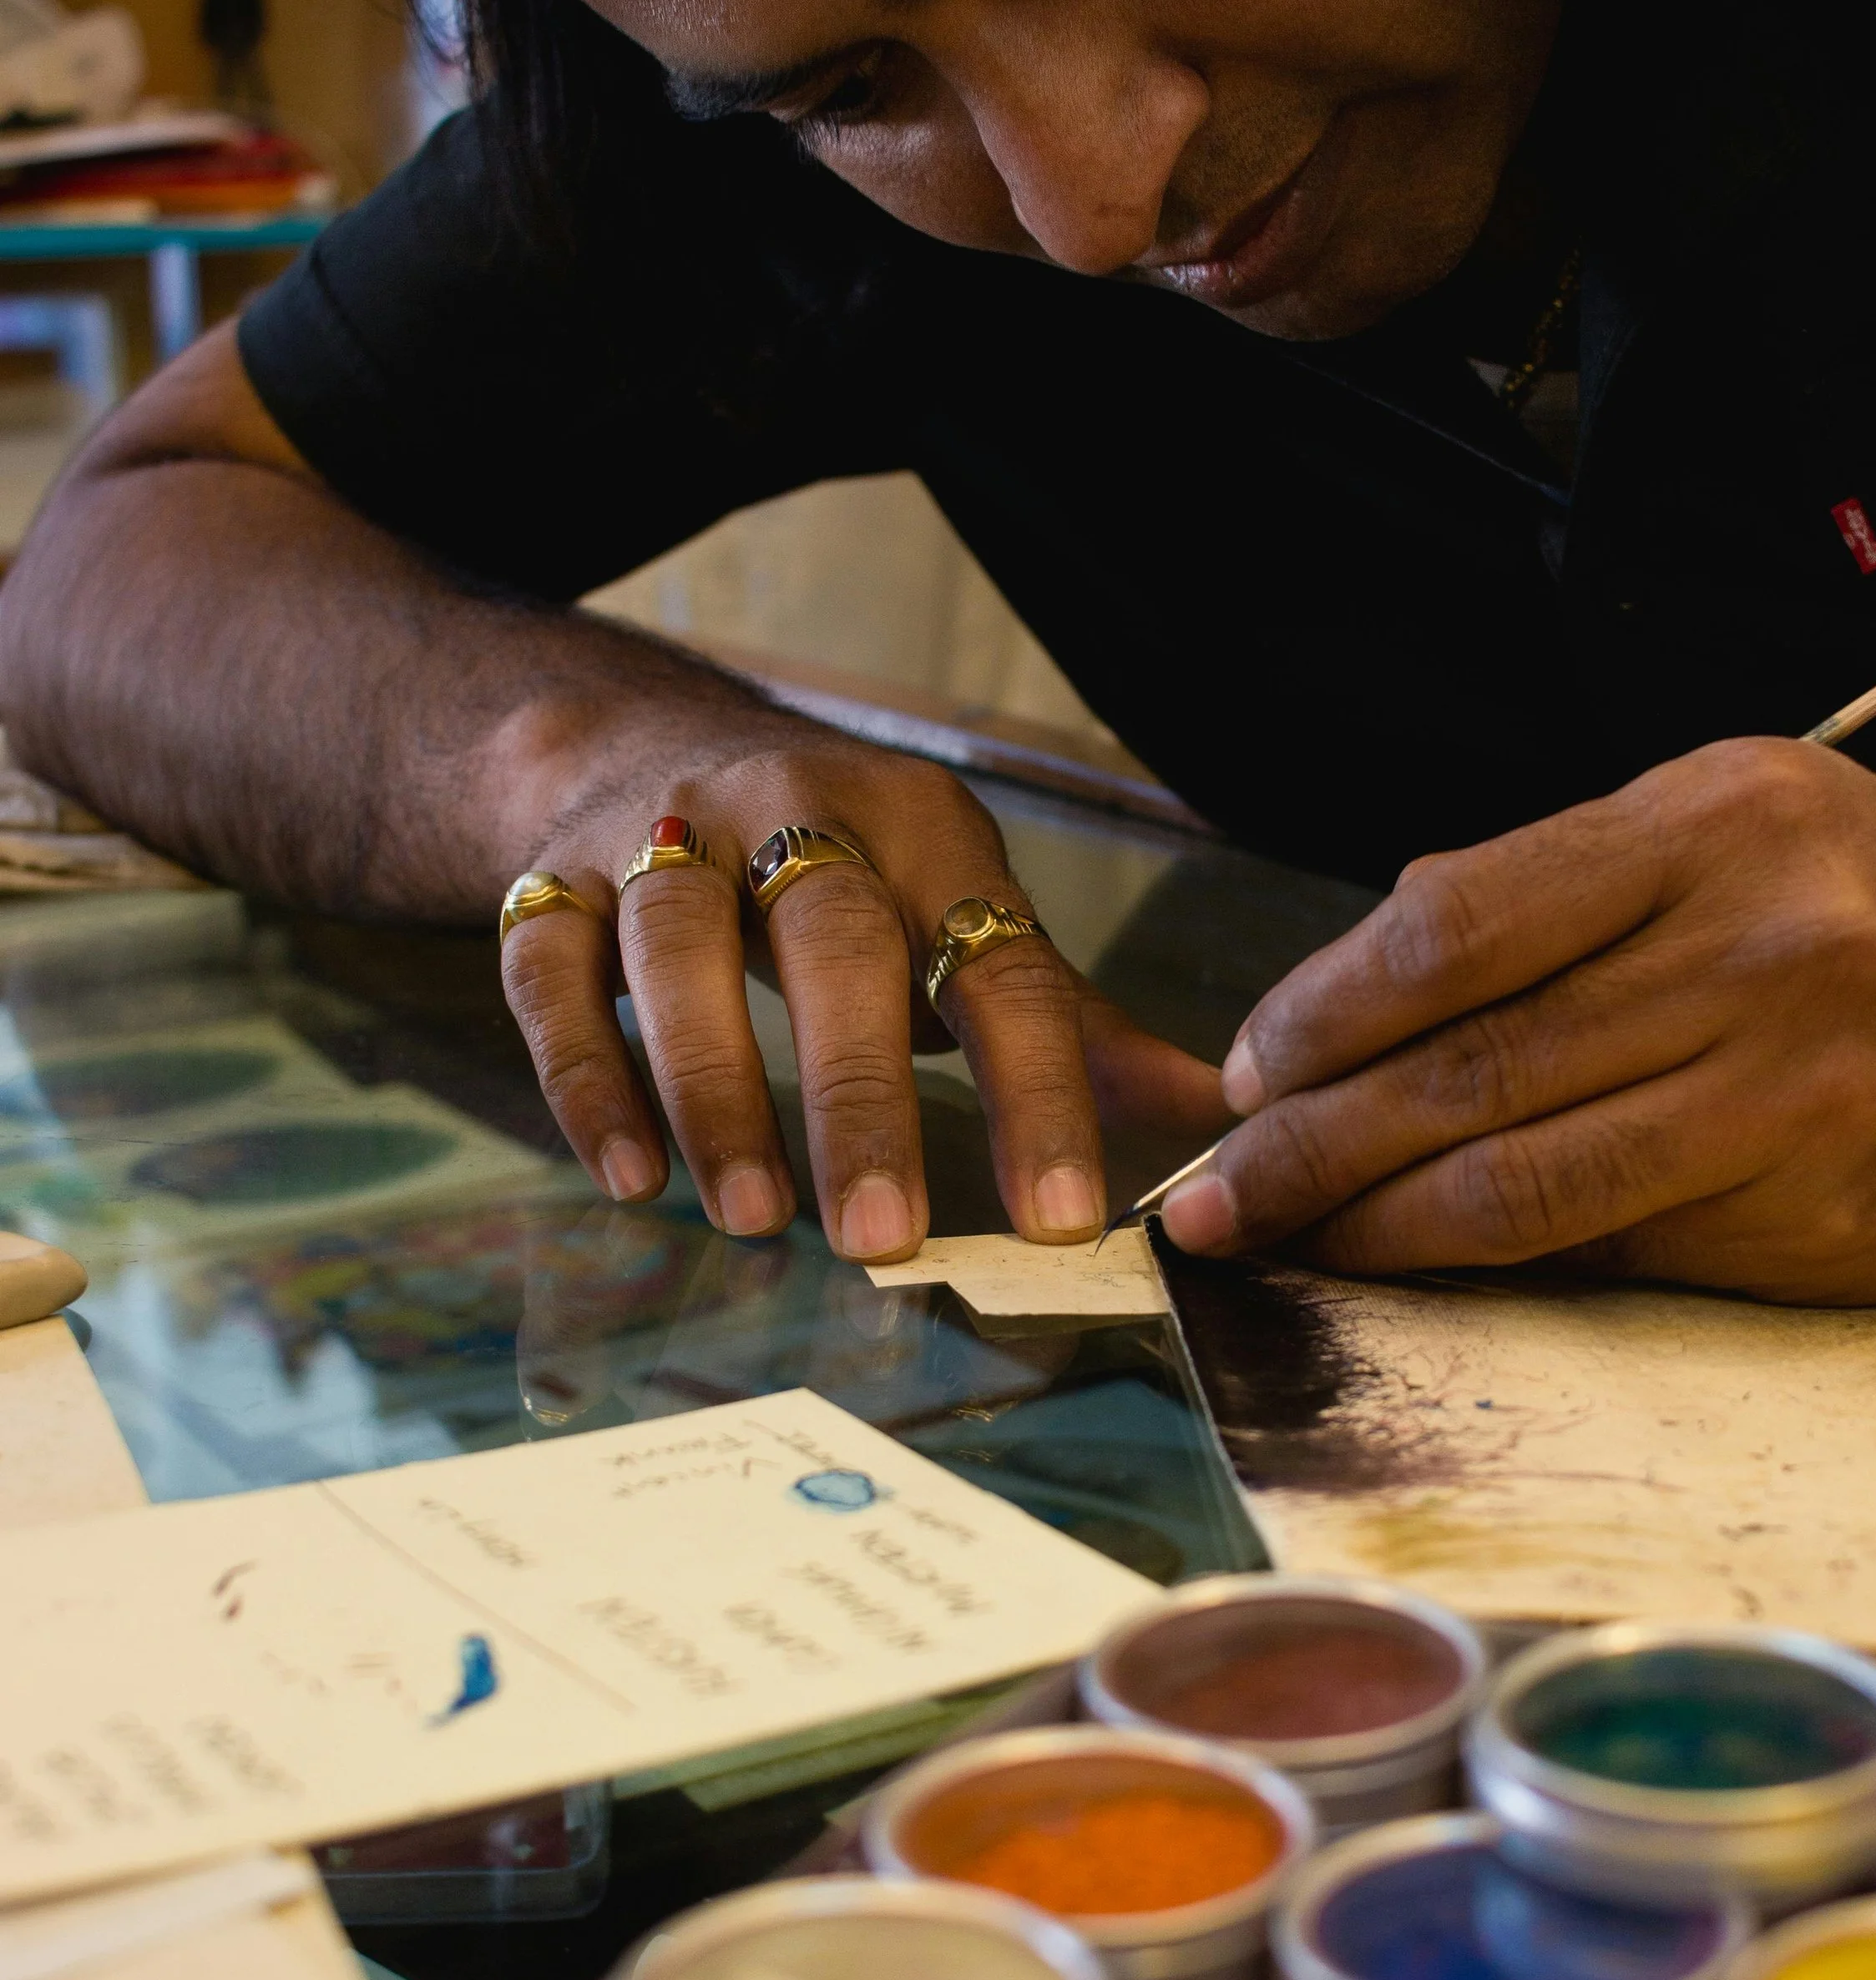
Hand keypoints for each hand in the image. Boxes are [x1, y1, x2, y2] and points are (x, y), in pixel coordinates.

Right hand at [500, 708, 1224, 1260]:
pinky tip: (632, 1176)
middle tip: (880, 1239)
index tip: (1060, 1222)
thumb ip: (1071, 1024)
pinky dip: (587, 1074)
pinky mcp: (554, 875)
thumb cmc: (837, 868)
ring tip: (752, 1219)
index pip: (1002, 966)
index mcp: (928, 835)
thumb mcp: (960, 909)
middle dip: (859, 1094)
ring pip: (677, 942)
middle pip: (832, 939)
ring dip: (714, 1086)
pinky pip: (550, 969)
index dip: (1037, 1094)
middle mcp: (797, 812)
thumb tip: (1221, 1119)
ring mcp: (665, 835)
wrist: (632, 740)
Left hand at [1159, 738, 1875, 1302]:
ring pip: (1526, 1178)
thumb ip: (1558, 895)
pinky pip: (1617, 1245)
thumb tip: (1357, 986)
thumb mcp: (1737, 831)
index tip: (1247, 1069)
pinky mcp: (1818, 1213)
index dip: (1324, 1011)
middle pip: (1471, 1064)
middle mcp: (1756, 949)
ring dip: (1375, 1225)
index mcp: (1713, 824)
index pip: (1459, 924)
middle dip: (1312, 1141)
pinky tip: (1423, 1267)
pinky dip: (1499, 1264)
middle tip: (1213, 1192)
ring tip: (1281, 1242)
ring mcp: (1793, 1090)